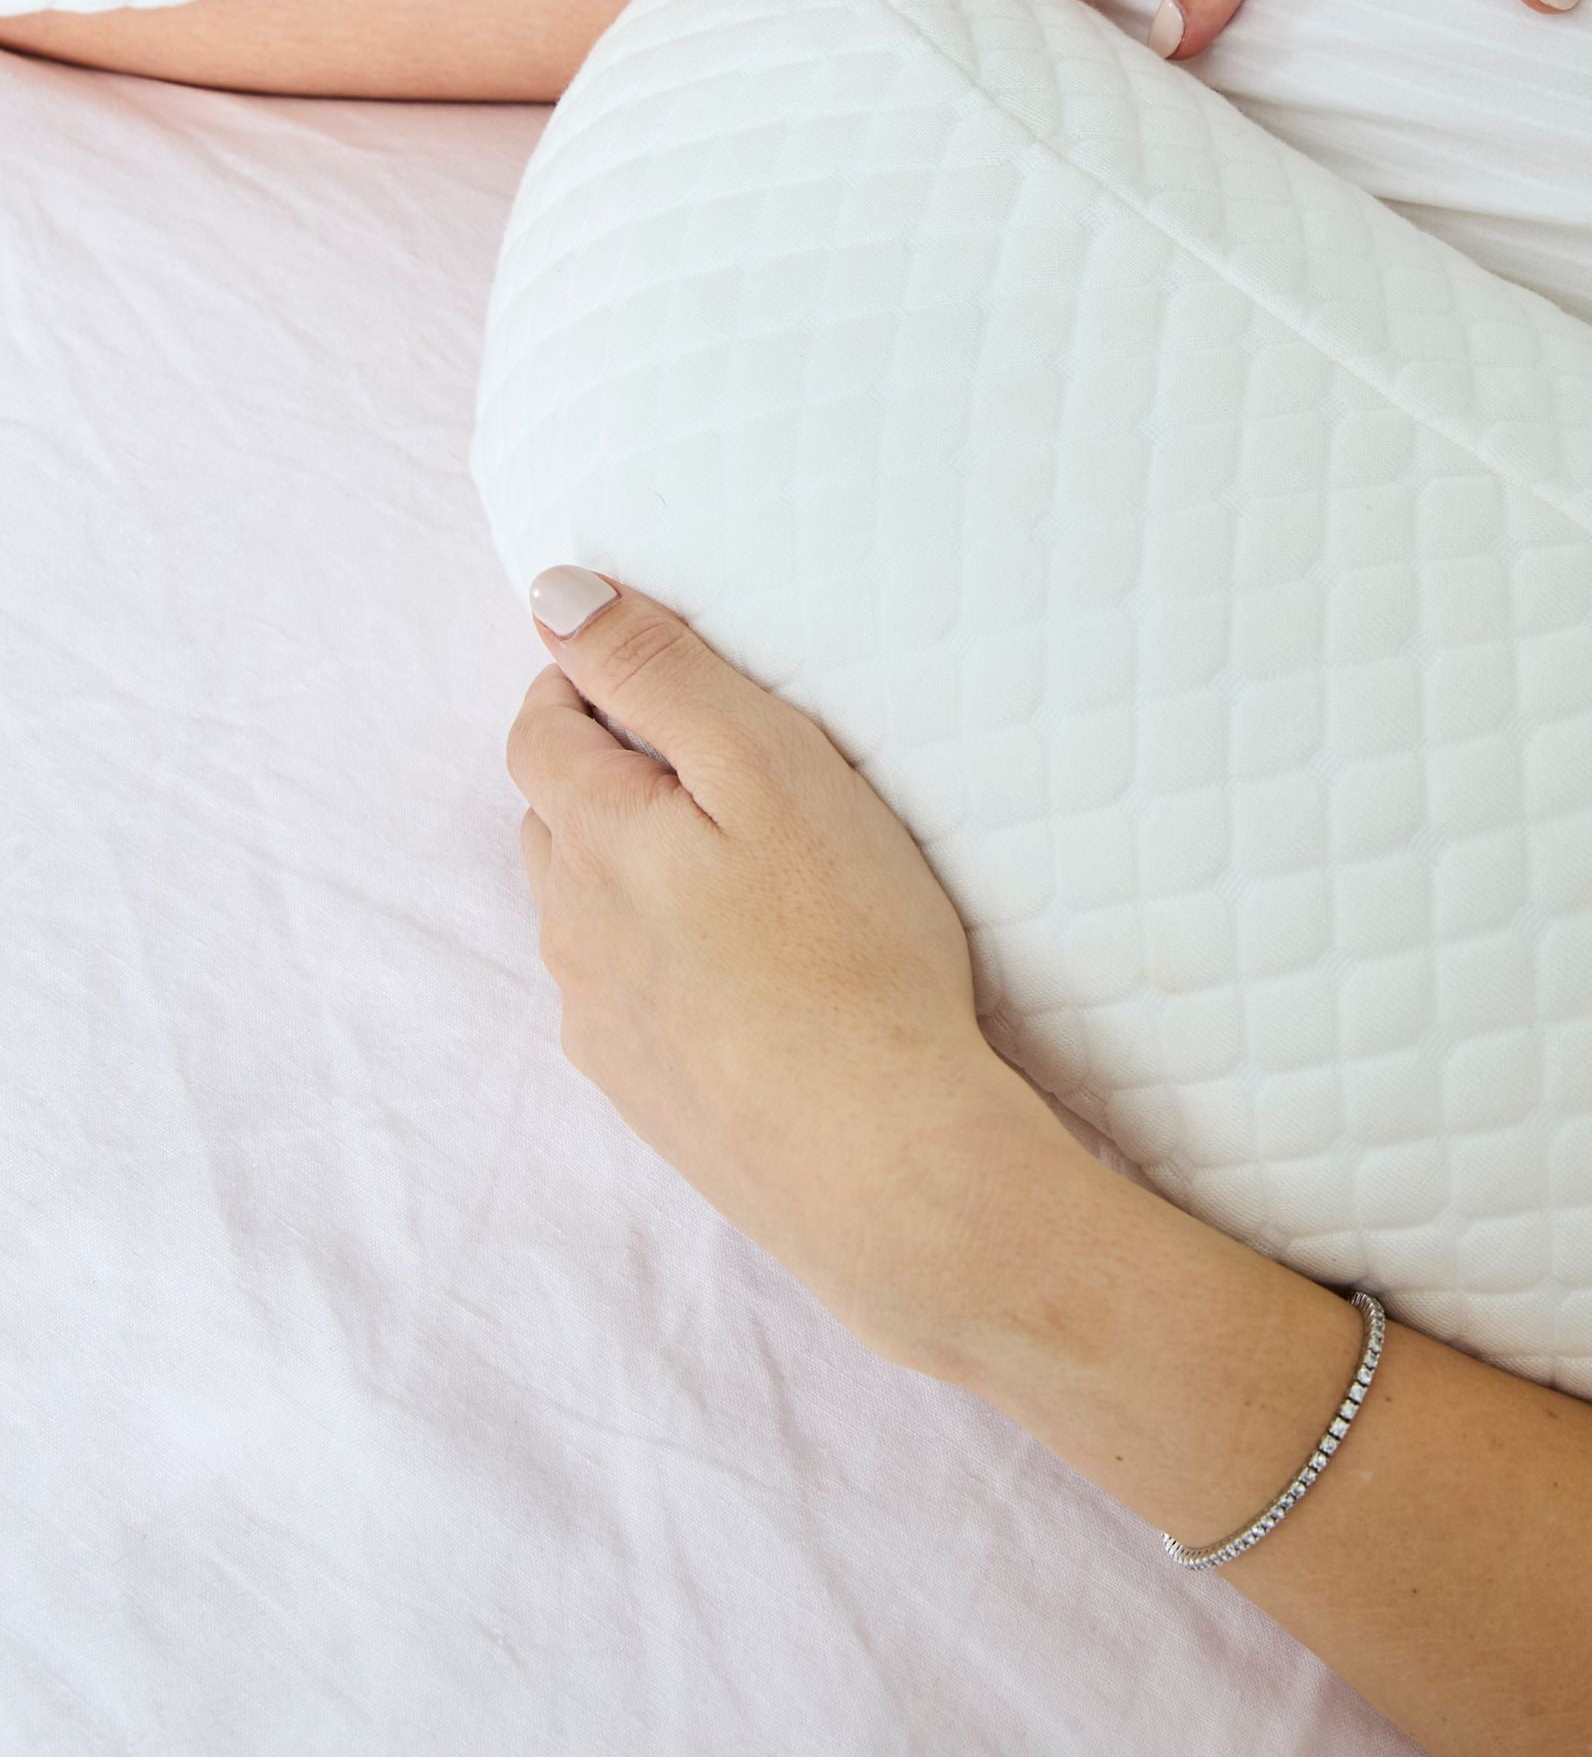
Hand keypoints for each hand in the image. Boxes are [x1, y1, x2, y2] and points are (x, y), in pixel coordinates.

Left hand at [506, 567, 1079, 1366]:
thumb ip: (658, 674)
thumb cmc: (850, 946)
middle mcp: (571, 931)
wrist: (886, 1162)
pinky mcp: (643, 1093)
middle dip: (614, 773)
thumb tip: (553, 597)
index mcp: (593, 839)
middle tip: (727, 767)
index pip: (539, 727)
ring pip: (588, 908)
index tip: (669, 677)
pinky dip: (664, 960)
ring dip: (637, 870)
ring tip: (748, 871)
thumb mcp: (768, 765)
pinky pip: (626, 994)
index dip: (591, 683)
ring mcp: (601, 1023)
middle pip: (556, 816)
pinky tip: (747, 972)